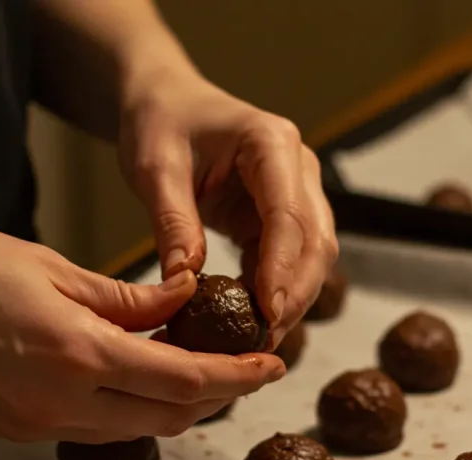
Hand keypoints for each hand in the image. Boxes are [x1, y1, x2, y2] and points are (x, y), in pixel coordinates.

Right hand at [0, 211, 284, 443]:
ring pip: (130, 427)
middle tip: (240, 362)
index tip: (271, 362)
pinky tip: (130, 370)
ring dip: (170, 402)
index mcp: (77, 356)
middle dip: (212, 394)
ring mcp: (31, 424)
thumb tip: (182, 299)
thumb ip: (126, 296)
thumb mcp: (54, 265)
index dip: (236, 375)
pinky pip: (89, 426)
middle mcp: (58, 405)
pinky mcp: (10, 427)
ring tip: (191, 360)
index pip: (184, 380)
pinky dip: (124, 404)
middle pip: (166, 417)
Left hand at [118, 74, 337, 347]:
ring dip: (291, 299)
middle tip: (264, 341)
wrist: (167, 104)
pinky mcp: (281, 216)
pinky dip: (274, 293)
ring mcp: (296, 192)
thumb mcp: (155, 168)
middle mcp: (297, 167)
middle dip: (296, 294)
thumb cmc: (161, 124)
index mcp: (271, 143)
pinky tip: (251, 324)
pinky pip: (289, 261)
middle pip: (316, 240)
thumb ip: (173, 222)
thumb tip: (185, 282)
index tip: (268, 312)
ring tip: (258, 342)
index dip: (283, 268)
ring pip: (313, 256)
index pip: (290, 213)